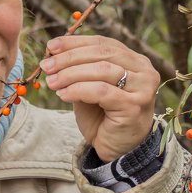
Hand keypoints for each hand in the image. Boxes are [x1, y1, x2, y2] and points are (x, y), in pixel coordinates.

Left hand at [40, 35, 159, 162]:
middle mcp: (144, 71)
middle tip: (47, 65)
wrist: (117, 150)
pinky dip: (78, 90)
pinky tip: (63, 94)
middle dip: (69, 58)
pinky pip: (100, 90)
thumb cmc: (103, 117)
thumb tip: (53, 52)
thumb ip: (79, 69)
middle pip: (102, 54)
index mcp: (135, 60)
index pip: (103, 43)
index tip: (51, 46)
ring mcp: (142, 88)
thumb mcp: (89, 87)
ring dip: (71, 74)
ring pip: (101, 70)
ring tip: (52, 82)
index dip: (75, 43)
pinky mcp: (134, 106)